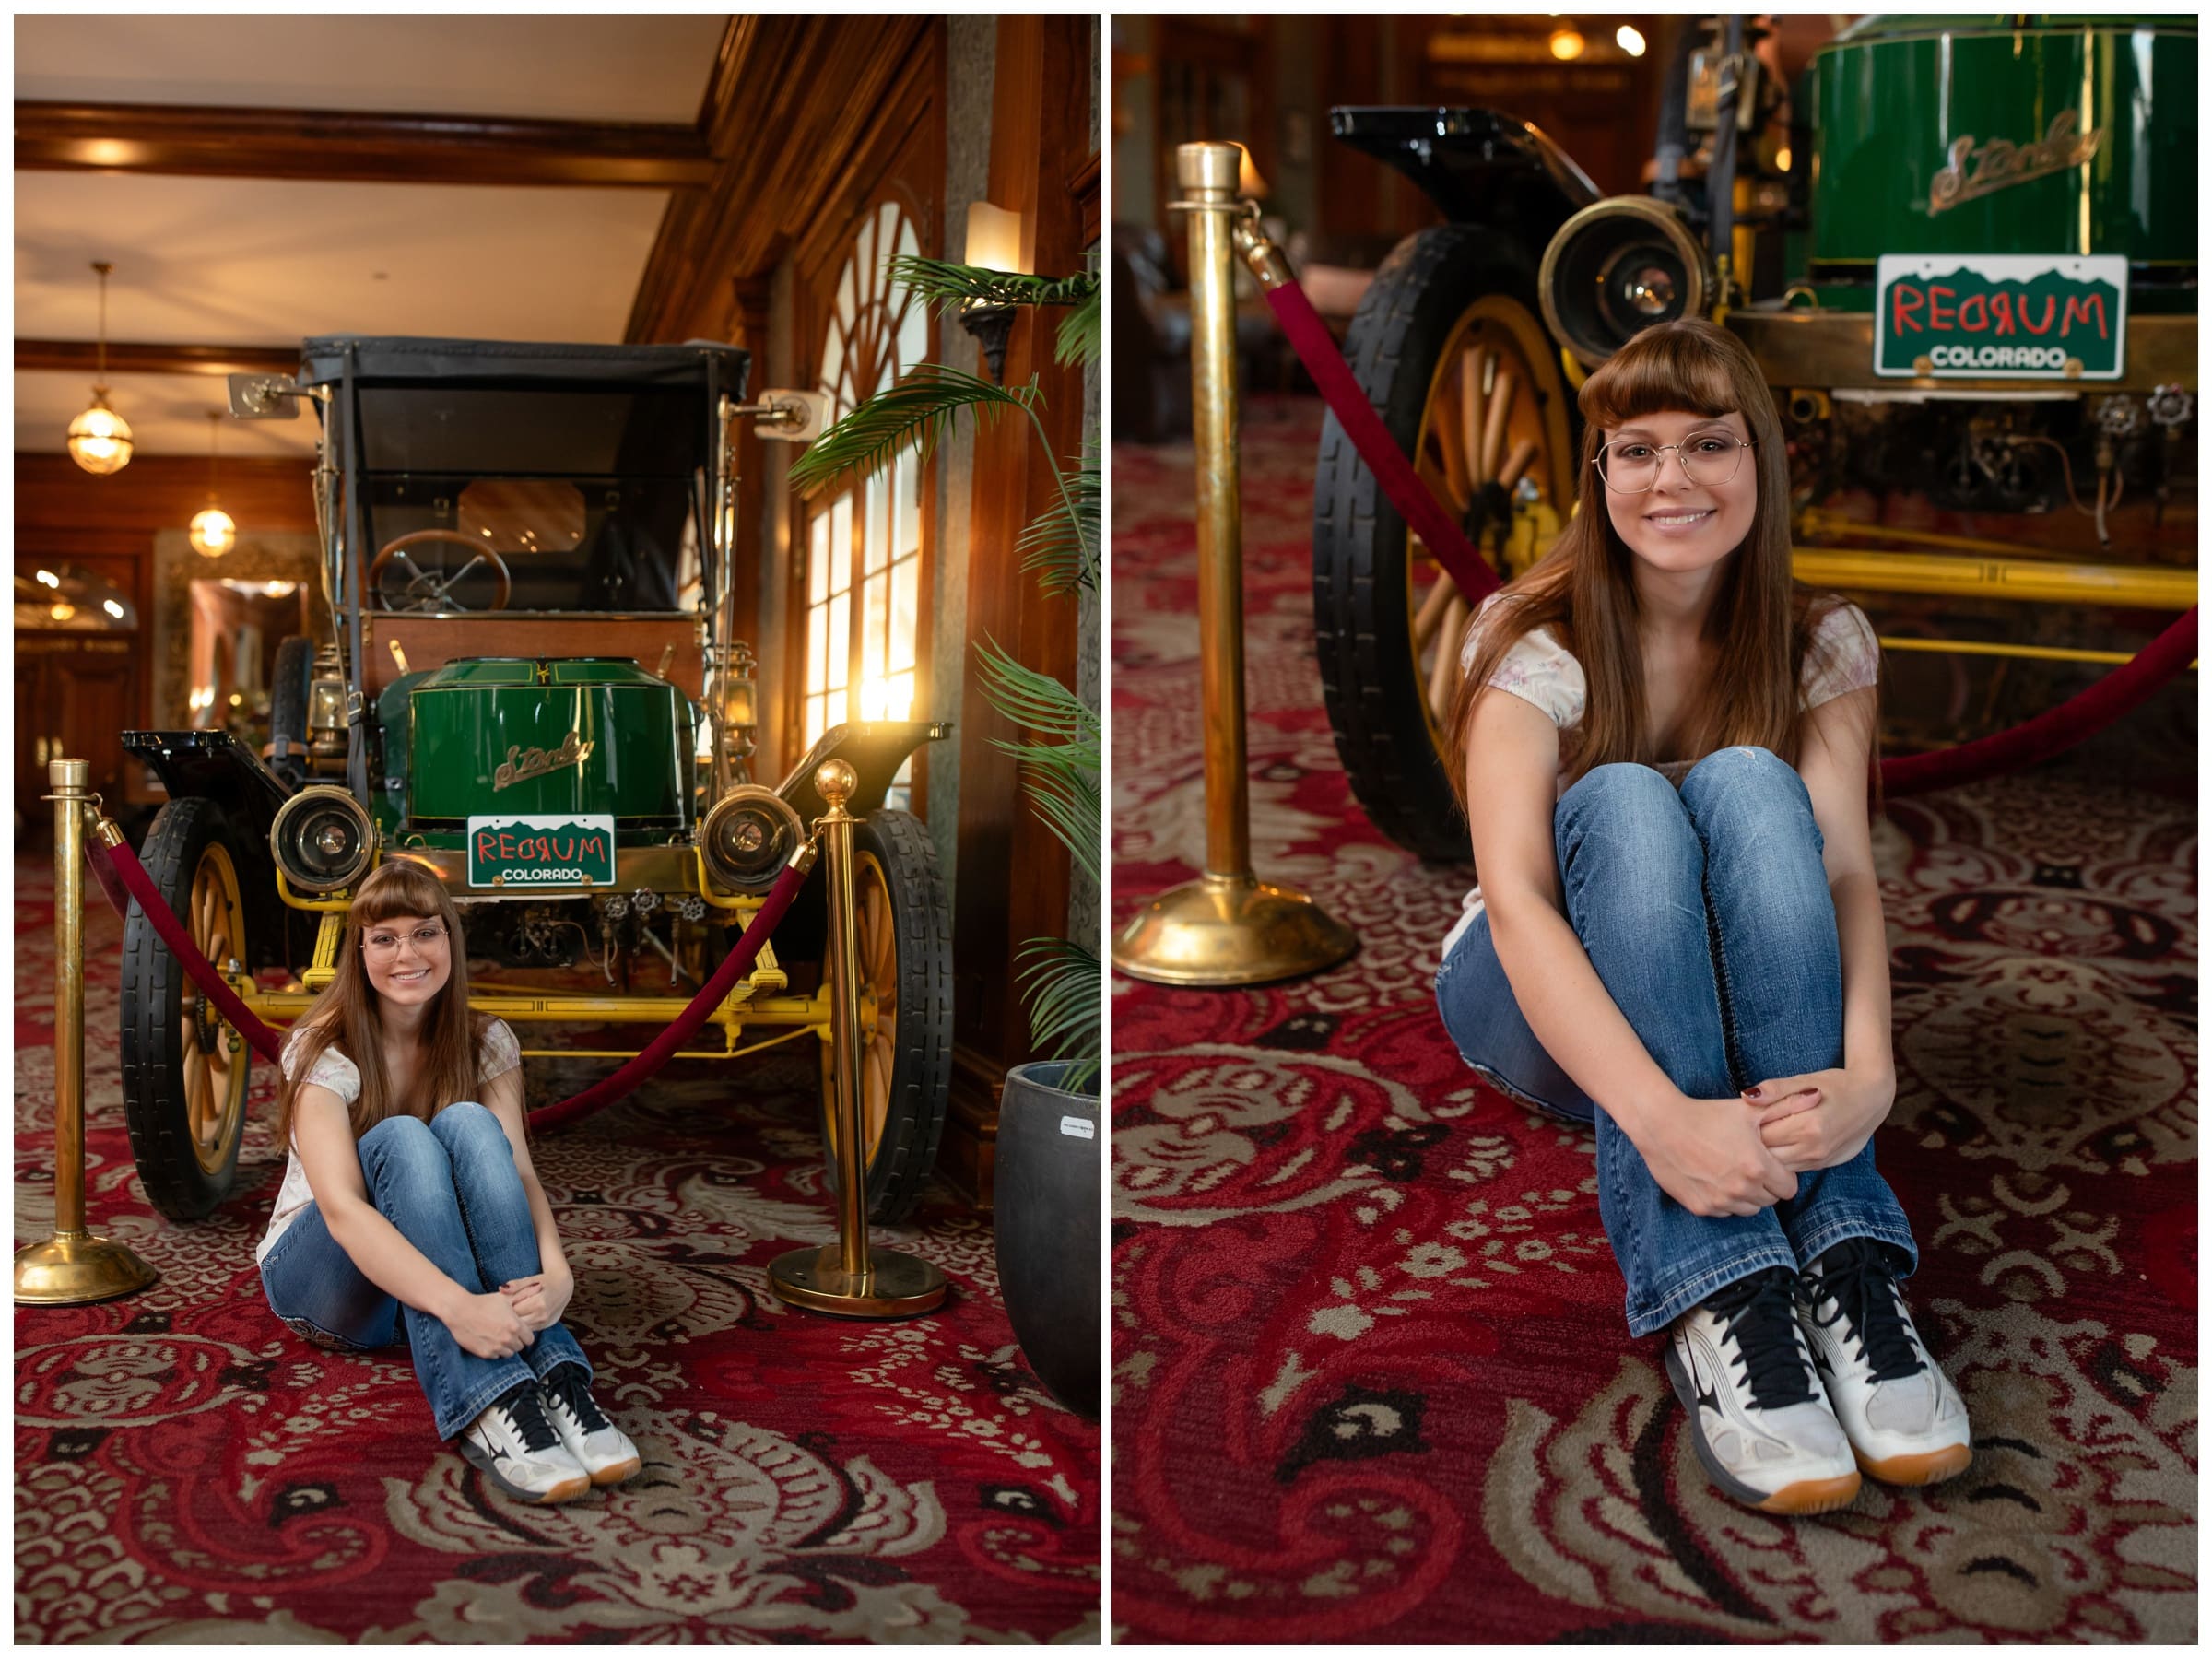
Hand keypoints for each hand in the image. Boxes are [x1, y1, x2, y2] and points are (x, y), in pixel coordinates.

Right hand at [446, 1290, 533, 1359]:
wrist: (460, 1311)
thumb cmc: (483, 1302)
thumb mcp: (505, 1297)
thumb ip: (524, 1294)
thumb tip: (540, 1285)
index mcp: (515, 1326)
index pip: (530, 1339)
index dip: (525, 1334)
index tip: (519, 1330)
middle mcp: (508, 1338)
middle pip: (520, 1347)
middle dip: (516, 1340)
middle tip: (507, 1332)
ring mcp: (496, 1347)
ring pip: (509, 1353)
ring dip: (506, 1347)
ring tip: (497, 1336)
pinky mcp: (485, 1353)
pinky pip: (496, 1356)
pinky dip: (494, 1350)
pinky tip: (489, 1340)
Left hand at [502, 1260, 573, 1331]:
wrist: (563, 1287)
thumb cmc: (545, 1281)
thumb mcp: (531, 1279)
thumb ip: (516, 1285)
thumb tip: (501, 1289)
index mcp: (538, 1302)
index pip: (513, 1310)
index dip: (504, 1308)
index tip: (500, 1304)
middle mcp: (541, 1315)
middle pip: (516, 1322)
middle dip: (507, 1317)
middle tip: (501, 1310)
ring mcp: (543, 1322)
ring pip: (520, 1329)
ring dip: (513, 1323)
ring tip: (509, 1313)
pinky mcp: (543, 1327)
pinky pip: (526, 1330)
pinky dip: (520, 1325)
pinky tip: (518, 1317)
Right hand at [1627, 1092, 1802, 1217]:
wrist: (1661, 1125)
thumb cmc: (1706, 1114)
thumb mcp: (1748, 1110)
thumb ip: (1786, 1106)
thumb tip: (1816, 1095)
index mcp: (1758, 1167)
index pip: (1788, 1188)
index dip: (1781, 1174)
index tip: (1768, 1160)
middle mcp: (1742, 1189)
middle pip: (1770, 1200)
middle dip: (1765, 1185)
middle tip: (1749, 1164)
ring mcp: (1720, 1202)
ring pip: (1748, 1209)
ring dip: (1746, 1195)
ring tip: (1732, 1170)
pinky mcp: (1702, 1207)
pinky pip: (1725, 1212)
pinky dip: (1724, 1200)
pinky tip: (1714, 1177)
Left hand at [1747, 1067, 1892, 1171]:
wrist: (1871, 1099)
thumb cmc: (1835, 1085)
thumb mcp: (1804, 1080)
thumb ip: (1775, 1089)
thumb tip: (1746, 1096)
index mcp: (1808, 1126)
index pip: (1760, 1134)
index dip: (1745, 1126)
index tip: (1739, 1116)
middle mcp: (1813, 1148)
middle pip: (1765, 1154)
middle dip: (1750, 1143)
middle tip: (1742, 1127)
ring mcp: (1817, 1160)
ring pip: (1776, 1166)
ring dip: (1763, 1154)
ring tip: (1757, 1134)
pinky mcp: (1820, 1165)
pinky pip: (1789, 1168)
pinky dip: (1778, 1159)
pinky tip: (1774, 1143)